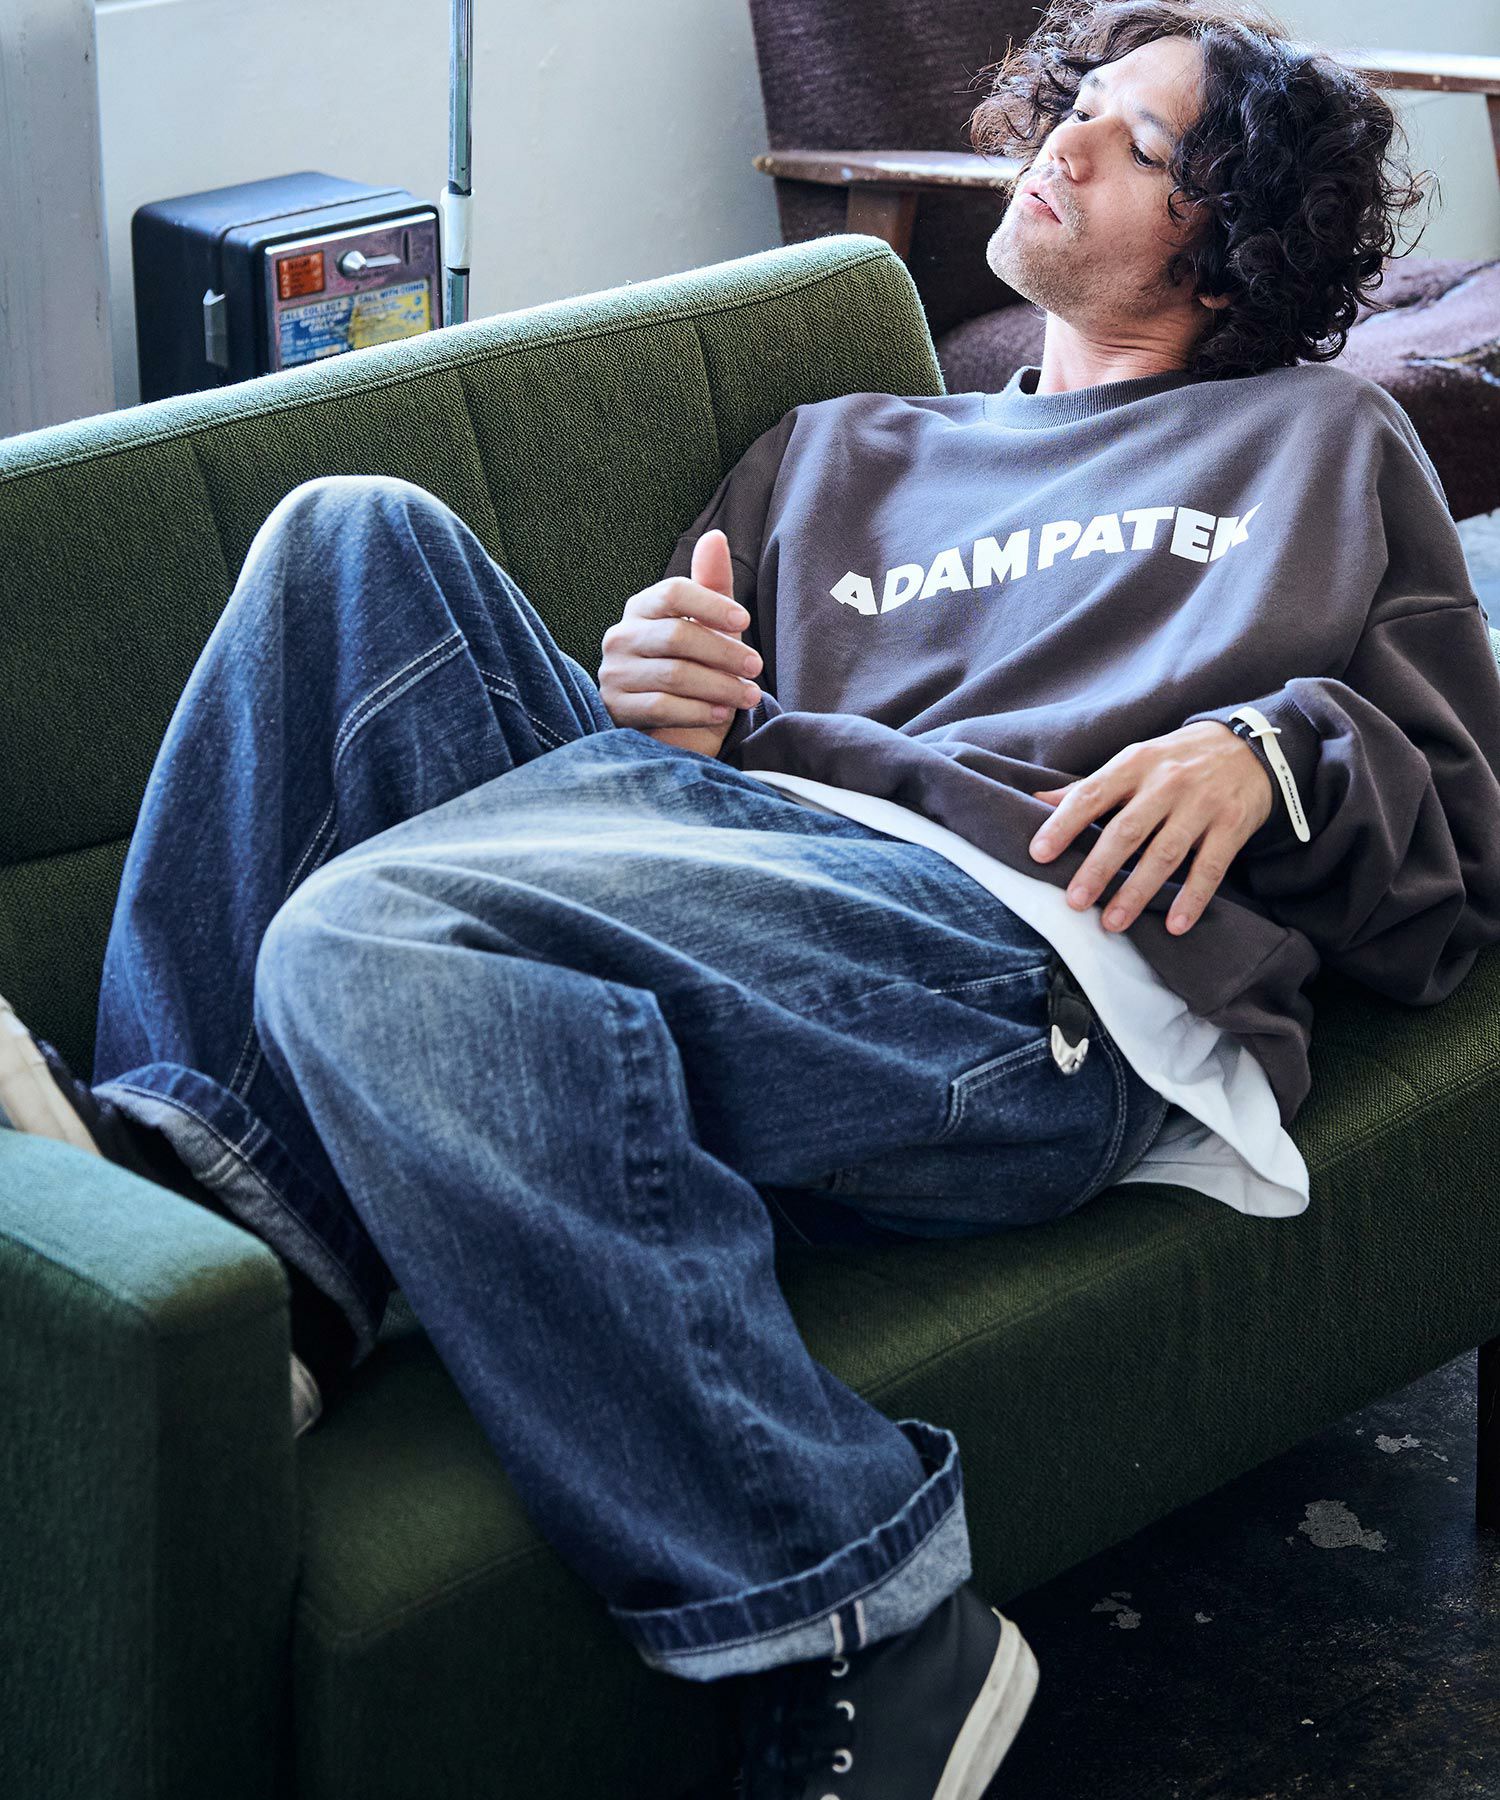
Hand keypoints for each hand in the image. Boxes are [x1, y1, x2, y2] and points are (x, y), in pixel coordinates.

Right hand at [597, 529, 762, 756]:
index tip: (744, 622)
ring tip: (748, 695)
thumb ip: (713, 584)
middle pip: (677, 635)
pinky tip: (721, 713)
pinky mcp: (616, 708)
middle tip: (755, 667)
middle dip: (724, 652)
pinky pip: (661, 707)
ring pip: (673, 674)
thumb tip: (715, 537)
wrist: (673, 724)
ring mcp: (615, 673)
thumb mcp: (709, 626)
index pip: (674, 592)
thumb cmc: (695, 667)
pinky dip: (697, 711)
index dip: (712, 604)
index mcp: (643, 607)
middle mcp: (622, 636)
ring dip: (719, 686)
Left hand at [1028, 721, 1274, 935]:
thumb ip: (1090, 786)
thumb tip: (1037, 801)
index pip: (1091, 795)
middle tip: (1075, 901)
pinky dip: (1192, 898)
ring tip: (1112, 922)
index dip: (1063, 825)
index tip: (1039, 854)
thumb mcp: (1134, 761)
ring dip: (1137, 892)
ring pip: (1164, 854)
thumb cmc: (1178, 759)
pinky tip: (1174, 925)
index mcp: (1134, 764)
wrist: (1252, 745)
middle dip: (1098, 869)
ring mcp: (1202, 804)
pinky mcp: (1232, 825)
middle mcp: (1167, 782)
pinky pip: (1210, 867)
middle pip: (1126, 831)